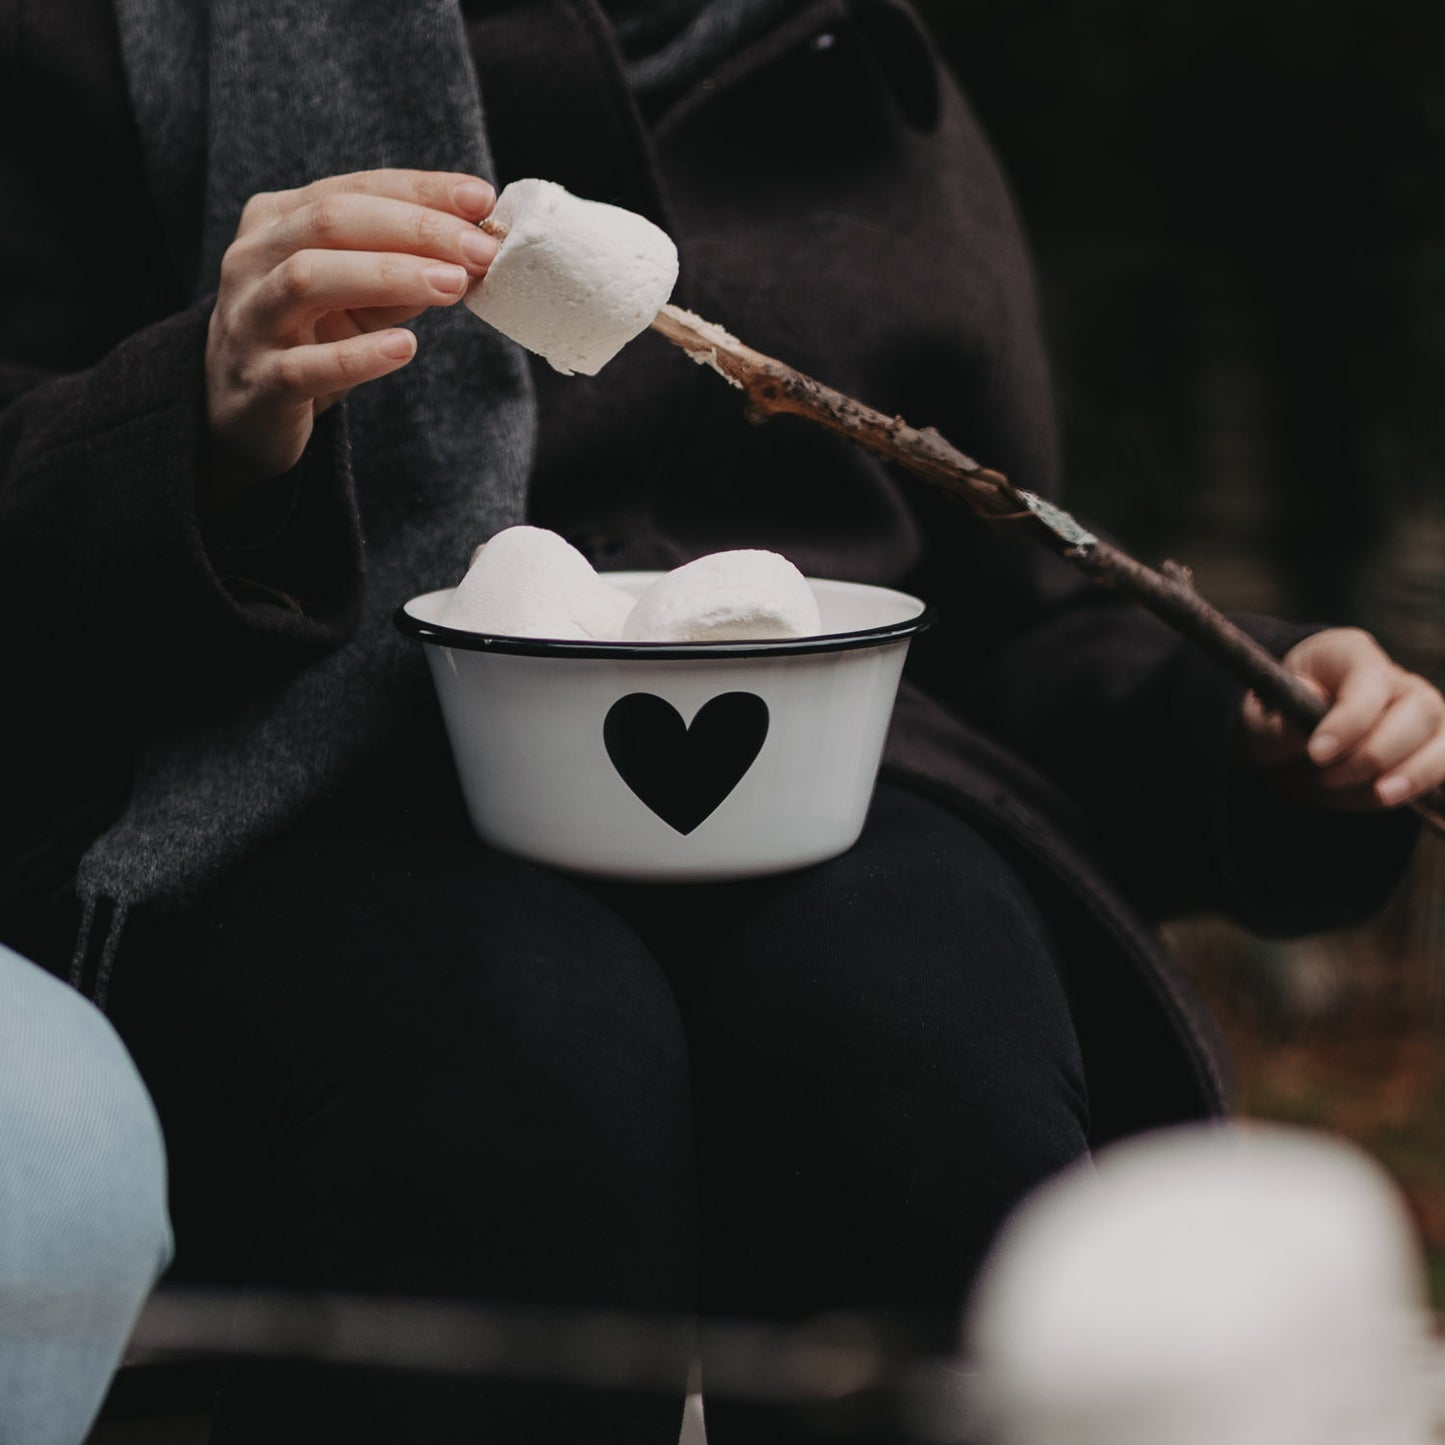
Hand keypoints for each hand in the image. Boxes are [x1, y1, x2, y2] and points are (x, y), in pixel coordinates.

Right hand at [204, 169, 499, 506]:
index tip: (482, 201)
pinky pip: (306, 364)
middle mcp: (253, 259)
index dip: (421, 192)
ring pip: (308, 278)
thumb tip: (473, 249)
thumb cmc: (311, 337)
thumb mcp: (359, 294)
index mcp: (276, 221)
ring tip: (452, 285)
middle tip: (479, 251)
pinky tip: (404, 348)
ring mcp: (250, 319)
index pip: (355, 190)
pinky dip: (359, 355)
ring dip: (388, 276)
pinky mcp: (260, 381)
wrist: (243, 412)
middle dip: (414, 229)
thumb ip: (405, 267)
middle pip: (330, 222)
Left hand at [1239, 628, 1444, 809]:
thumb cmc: (1276, 721)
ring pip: (1441, 739)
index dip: (1349, 719)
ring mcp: (1421, 712)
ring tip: (1376, 794)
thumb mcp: (1258, 719)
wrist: (1291, 741)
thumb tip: (1300, 732)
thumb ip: (1274, 724)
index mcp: (1349, 654)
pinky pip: (1444, 764)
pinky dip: (1424, 784)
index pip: (1368, 680)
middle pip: (1418, 709)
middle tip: (1329, 776)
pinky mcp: (1432, 745)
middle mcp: (1396, 679)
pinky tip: (1390, 797)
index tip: (1317, 753)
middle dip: (1376, 751)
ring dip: (1412, 773)